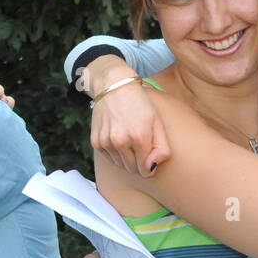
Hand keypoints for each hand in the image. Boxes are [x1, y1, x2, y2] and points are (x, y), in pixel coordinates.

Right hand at [85, 59, 169, 175]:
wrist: (114, 87)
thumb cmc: (140, 105)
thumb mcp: (158, 123)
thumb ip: (162, 149)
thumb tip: (150, 169)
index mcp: (139, 137)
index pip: (145, 170)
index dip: (150, 166)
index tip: (150, 155)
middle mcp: (120, 141)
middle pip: (132, 169)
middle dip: (138, 162)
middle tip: (139, 144)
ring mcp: (106, 142)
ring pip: (120, 165)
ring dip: (126, 157)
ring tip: (128, 139)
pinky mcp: (96, 142)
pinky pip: (109, 158)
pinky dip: (115, 153)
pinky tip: (118, 138)